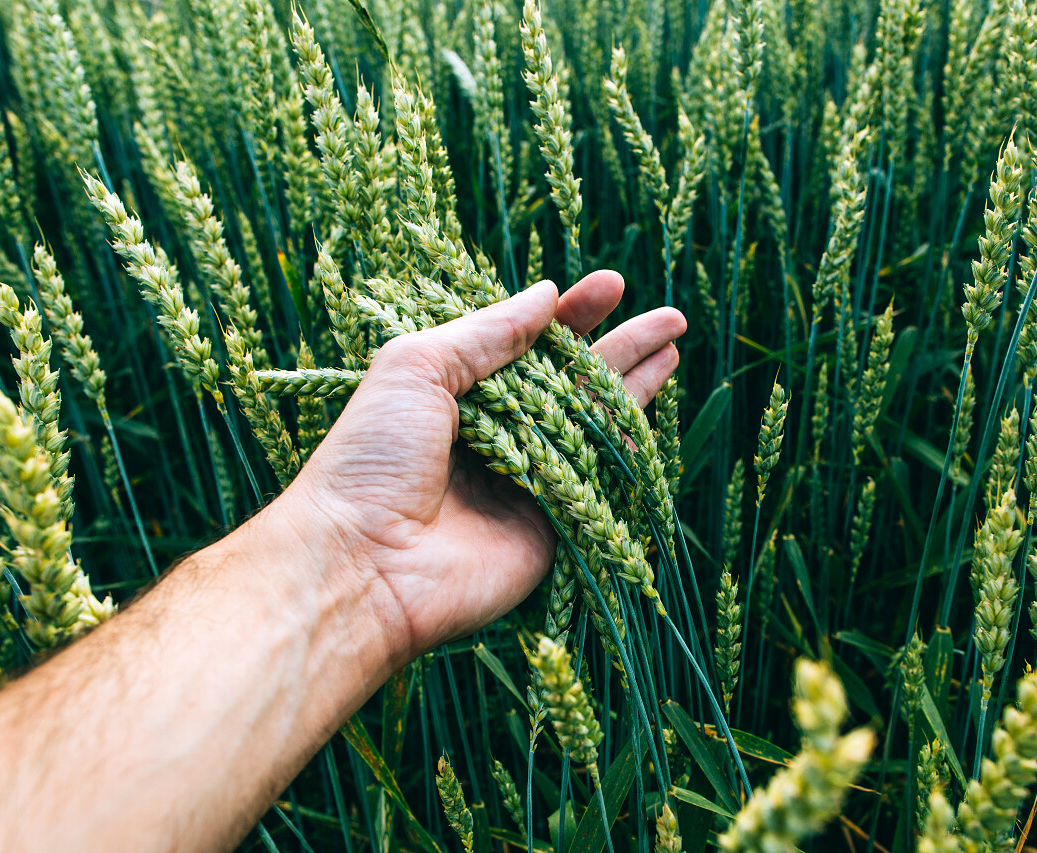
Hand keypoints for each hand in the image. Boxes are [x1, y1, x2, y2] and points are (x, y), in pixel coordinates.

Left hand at [269, 271, 684, 664]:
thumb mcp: (416, 368)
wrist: (362, 563)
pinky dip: (625, 445)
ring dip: (634, 387)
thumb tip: (546, 294)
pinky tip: (652, 410)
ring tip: (673, 346)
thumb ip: (486, 332)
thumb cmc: (372, 457)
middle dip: (619, 348)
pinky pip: (595, 479)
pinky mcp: (549, 527)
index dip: (570, 316)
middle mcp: (494, 434)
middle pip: (570, 383)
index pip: (526, 344)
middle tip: (671, 318)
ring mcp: (525, 481)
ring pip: (590, 426)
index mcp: (456, 394)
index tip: (611, 285)